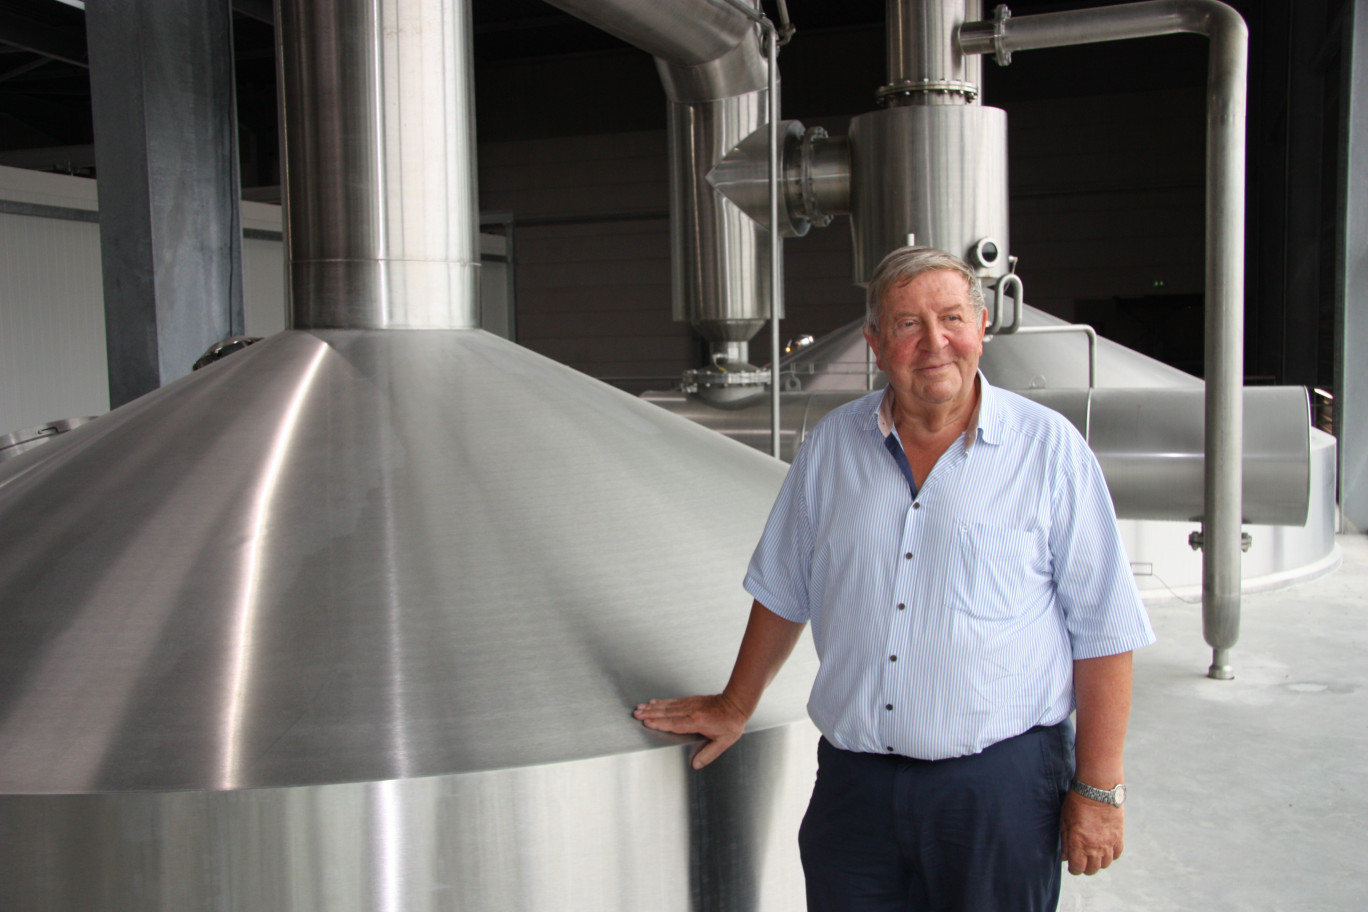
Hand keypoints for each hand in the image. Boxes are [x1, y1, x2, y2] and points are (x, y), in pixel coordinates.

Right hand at [633, 693, 748, 769]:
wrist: (737, 703)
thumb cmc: (731, 722)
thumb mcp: (723, 742)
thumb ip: (709, 754)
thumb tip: (696, 765)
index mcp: (697, 722)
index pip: (674, 724)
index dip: (660, 724)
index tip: (647, 723)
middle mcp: (692, 711)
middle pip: (667, 713)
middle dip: (650, 714)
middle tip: (637, 714)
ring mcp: (691, 704)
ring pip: (668, 706)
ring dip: (653, 707)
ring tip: (640, 708)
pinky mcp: (692, 700)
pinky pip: (674, 701)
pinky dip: (662, 702)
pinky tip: (655, 702)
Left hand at [1060, 790, 1123, 875]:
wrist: (1098, 789)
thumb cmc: (1077, 802)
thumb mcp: (1065, 821)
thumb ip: (1065, 841)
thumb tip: (1065, 857)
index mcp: (1079, 843)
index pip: (1077, 868)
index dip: (1073, 869)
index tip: (1072, 865)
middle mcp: (1095, 847)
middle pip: (1092, 869)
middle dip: (1085, 868)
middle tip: (1082, 861)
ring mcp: (1108, 843)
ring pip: (1105, 864)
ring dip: (1098, 862)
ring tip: (1093, 855)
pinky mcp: (1119, 837)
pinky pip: (1117, 854)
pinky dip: (1111, 855)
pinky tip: (1105, 849)